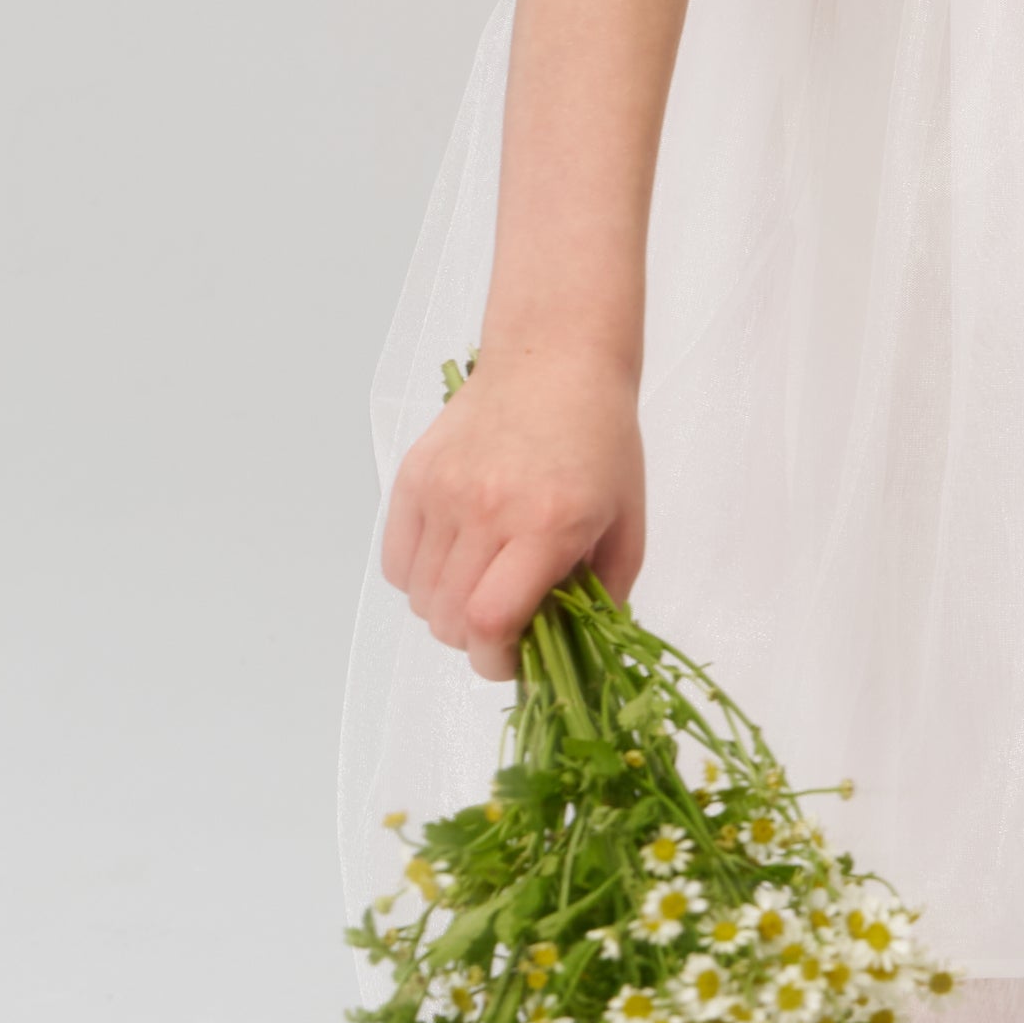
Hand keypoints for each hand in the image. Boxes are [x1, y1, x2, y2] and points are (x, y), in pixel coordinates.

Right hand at [380, 343, 646, 683]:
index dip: (496, 661)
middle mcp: (486, 508)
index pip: (489, 622)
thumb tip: (572, 649)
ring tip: (482, 585)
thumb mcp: (626, 523)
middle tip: (505, 623)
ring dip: (448, 613)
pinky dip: (419, 580)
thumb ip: (604, 595)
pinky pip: (396, 563)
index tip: (515, 659)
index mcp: (546, 524)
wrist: (556, 361)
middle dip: (477, 642)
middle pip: (449, 620)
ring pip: (420, 598)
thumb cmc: (600, 439)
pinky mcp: (414, 477)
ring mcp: (442, 491)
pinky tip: (454, 561)